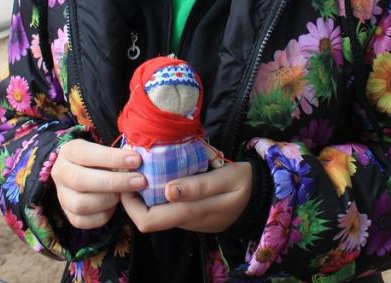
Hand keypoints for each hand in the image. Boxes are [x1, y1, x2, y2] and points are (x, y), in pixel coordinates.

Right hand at [51, 139, 144, 228]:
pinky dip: (103, 215)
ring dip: (109, 200)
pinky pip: (83, 221)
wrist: (83, 170)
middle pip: (81, 181)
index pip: (88, 154)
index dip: (113, 158)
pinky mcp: (68, 215)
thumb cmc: (100, 157)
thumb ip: (117, 155)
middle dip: (114, 182)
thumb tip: (138, 162)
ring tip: (126, 194)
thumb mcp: (104, 148)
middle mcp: (60, 173)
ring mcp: (62, 196)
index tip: (136, 160)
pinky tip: (115, 206)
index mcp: (69, 151)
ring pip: (81, 204)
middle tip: (139, 181)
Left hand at [121, 161, 251, 233]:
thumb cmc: (245, 183)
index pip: (149, 220)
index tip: (127, 178)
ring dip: (145, 196)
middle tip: (130, 172)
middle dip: (133, 199)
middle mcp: (187, 221)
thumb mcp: (225, 179)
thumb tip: (166, 191)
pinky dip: (159, 194)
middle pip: (149, 220)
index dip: (130, 204)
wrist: (263, 198)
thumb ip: (197, 186)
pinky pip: (169, 209)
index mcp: (193, 212)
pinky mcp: (193, 216)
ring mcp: (190, 220)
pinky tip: (159, 175)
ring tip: (142, 169)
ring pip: (158, 214)